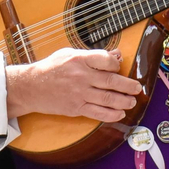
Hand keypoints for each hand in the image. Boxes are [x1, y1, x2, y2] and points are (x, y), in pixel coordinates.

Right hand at [5, 48, 141, 122]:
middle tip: (137, 88)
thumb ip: (94, 55)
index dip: (116, 65)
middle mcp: (81, 76)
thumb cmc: (51, 68)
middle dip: (128, 86)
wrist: (31, 87)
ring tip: (132, 101)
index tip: (118, 68)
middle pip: (111, 81)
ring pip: (108, 99)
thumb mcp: (70, 54)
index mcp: (80, 59)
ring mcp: (79, 94)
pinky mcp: (76, 108)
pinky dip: (111, 114)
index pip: (106, 61)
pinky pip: (98, 113)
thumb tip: (117, 55)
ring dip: (124, 101)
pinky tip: (120, 114)